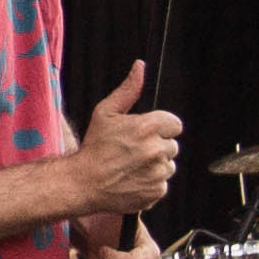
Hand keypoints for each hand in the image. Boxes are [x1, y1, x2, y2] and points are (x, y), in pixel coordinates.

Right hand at [71, 61, 181, 221]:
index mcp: (147, 127)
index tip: (146, 134)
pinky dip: (151, 182)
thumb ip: (128, 90)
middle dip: (157, 146)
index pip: (175, 124)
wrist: (83, 182)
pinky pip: (163, 183)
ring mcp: (158, 172)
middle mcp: (156, 149)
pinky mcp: (157, 191)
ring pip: (168, 165)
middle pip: (172, 145)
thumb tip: (140, 67)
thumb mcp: (105, 112)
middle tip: (134, 151)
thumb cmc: (94, 146)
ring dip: (155, 165)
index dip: (161, 128)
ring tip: (132, 166)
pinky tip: (133, 179)